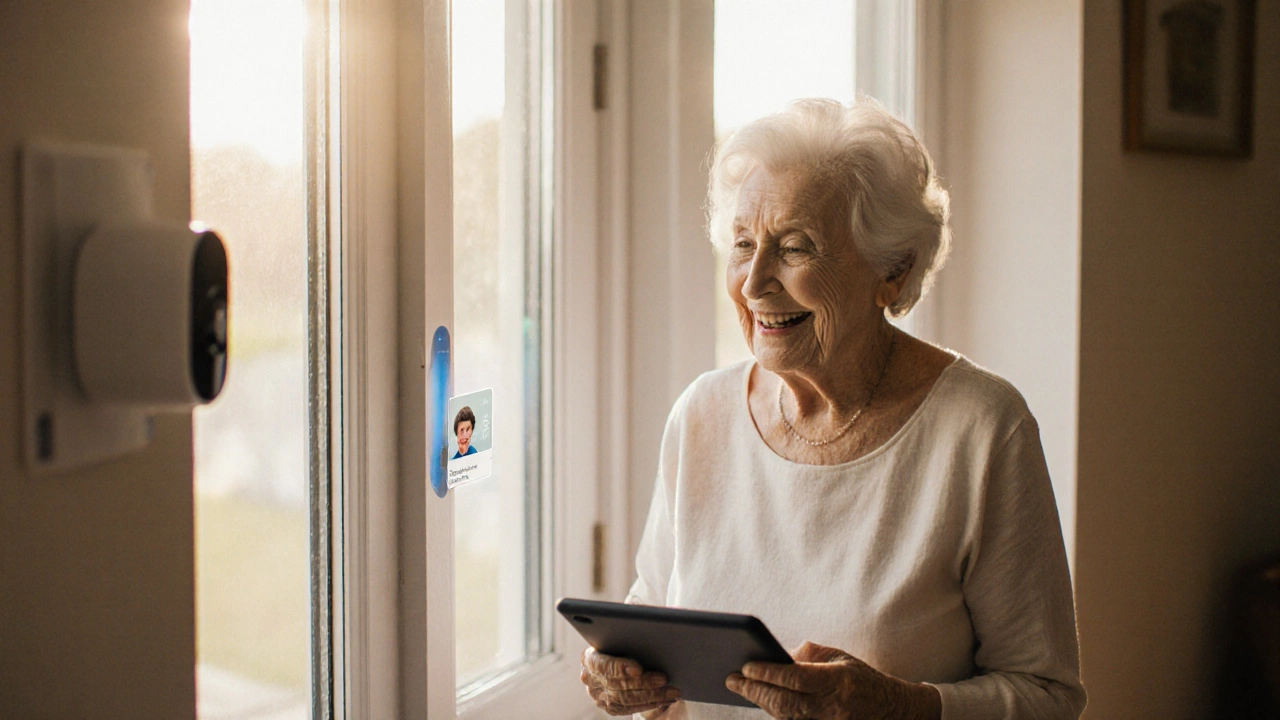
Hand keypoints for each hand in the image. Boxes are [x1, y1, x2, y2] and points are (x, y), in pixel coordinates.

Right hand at [580, 646, 682, 715]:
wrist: (610, 655)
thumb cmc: (618, 641)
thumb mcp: (617, 637)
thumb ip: (627, 639)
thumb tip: (651, 636)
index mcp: (589, 658)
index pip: (604, 665)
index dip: (620, 668)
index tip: (638, 669)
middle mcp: (590, 680)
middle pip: (618, 685)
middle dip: (643, 683)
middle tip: (664, 679)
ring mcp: (599, 696)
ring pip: (626, 700)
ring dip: (652, 696)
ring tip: (672, 691)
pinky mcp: (610, 707)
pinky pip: (630, 709)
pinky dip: (649, 704)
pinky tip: (665, 699)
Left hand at [724, 641, 940, 719]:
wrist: (892, 709)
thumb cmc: (860, 678)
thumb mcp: (839, 657)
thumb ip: (807, 655)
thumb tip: (775, 656)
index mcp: (839, 680)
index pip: (796, 678)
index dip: (768, 673)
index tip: (745, 666)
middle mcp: (834, 706)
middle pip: (786, 703)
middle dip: (755, 691)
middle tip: (731, 679)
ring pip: (786, 717)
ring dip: (761, 703)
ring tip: (740, 687)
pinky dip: (776, 713)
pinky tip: (760, 701)